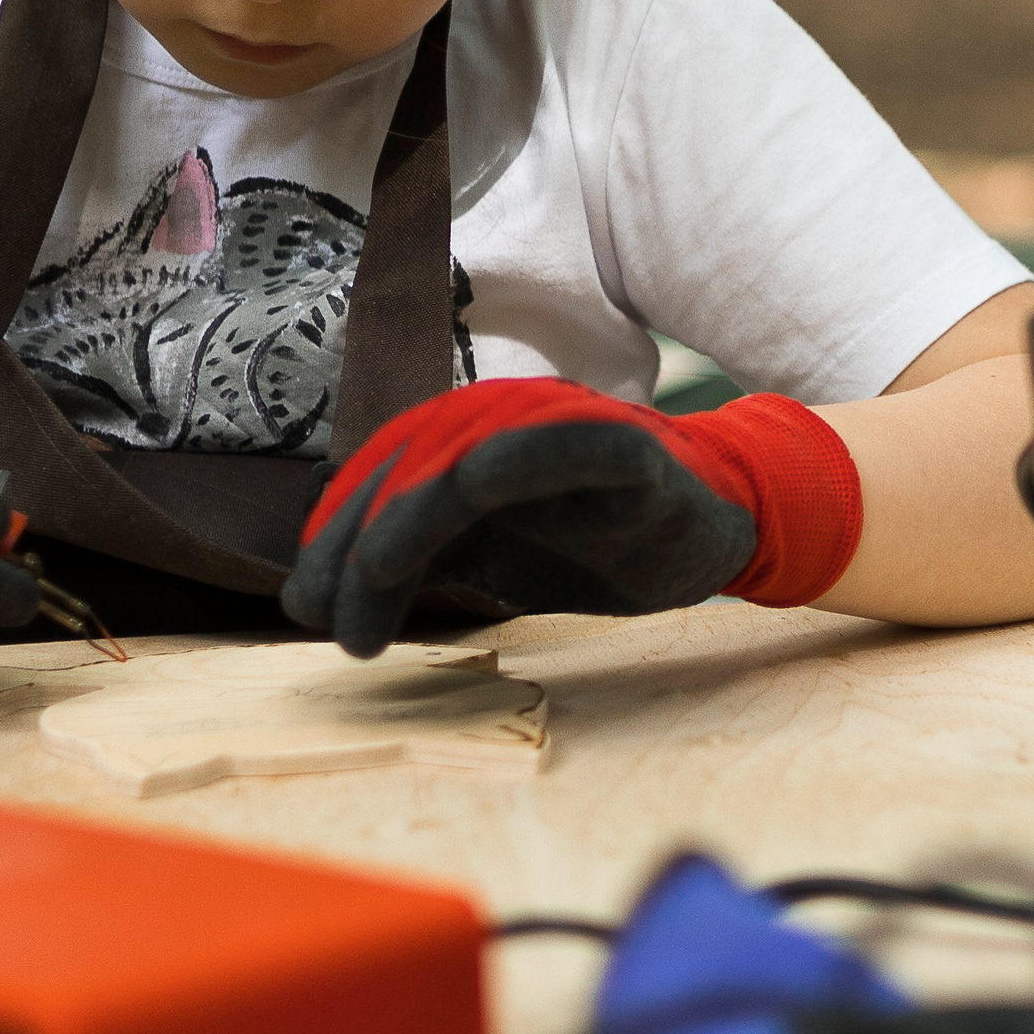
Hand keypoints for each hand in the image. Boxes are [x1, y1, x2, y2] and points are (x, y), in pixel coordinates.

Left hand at [280, 380, 859, 657]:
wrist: (723, 524)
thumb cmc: (596, 537)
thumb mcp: (488, 560)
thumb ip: (412, 565)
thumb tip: (311, 599)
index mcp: (472, 437)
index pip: (383, 471)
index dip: (335, 530)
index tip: (310, 602)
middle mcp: (511, 418)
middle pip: (410, 460)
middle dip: (355, 536)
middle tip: (327, 614)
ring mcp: (570, 428)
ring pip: (470, 452)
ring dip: (410, 513)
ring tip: (371, 576)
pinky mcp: (632, 453)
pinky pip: (573, 444)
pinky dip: (523, 453)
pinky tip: (477, 481)